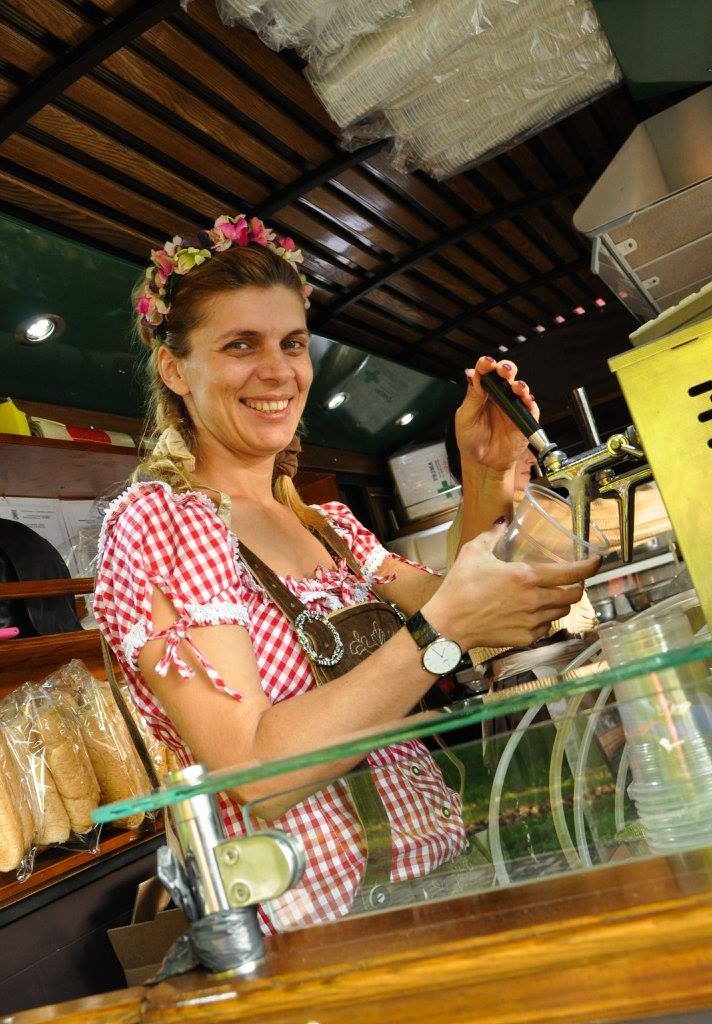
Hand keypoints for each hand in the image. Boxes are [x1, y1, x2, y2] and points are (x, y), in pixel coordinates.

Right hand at [423, 524, 599, 650]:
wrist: (448, 624)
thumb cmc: (460, 587)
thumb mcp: (473, 553)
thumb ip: (491, 536)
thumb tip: (502, 524)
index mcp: (526, 577)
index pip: (571, 573)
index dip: (590, 567)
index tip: (598, 561)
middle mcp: (534, 600)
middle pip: (573, 596)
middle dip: (578, 587)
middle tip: (572, 580)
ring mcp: (531, 622)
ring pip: (561, 613)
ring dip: (561, 604)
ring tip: (551, 597)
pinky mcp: (524, 638)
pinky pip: (546, 629)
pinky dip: (546, 621)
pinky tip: (534, 615)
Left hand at [455, 356, 538, 471]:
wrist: (484, 463)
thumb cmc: (472, 440)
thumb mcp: (465, 419)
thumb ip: (472, 397)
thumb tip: (472, 375)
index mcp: (482, 393)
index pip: (485, 373)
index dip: (486, 365)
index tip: (485, 363)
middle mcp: (499, 396)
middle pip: (506, 375)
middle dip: (506, 369)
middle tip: (503, 370)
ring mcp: (512, 406)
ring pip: (519, 388)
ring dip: (519, 384)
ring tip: (515, 386)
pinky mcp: (524, 418)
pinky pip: (530, 407)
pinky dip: (529, 401)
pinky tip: (525, 399)